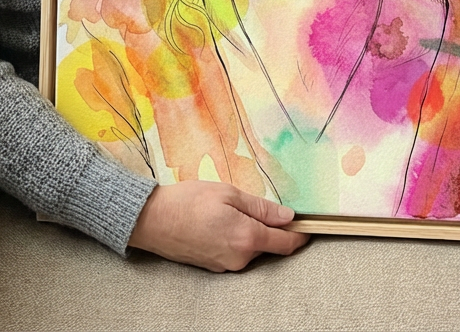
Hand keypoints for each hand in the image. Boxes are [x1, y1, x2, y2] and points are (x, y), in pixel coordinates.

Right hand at [128, 181, 309, 271]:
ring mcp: (227, 265)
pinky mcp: (214, 266)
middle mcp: (241, 258)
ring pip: (250, 247)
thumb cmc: (189, 201)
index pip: (286, 243)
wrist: (152, 220)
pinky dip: (233, 237)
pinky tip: (216, 221)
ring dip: (247, 230)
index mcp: (248, 238)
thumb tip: (288, 216)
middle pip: (268, 244)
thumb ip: (261, 207)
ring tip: (226, 208)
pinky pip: (234, 251)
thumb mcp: (228, 193)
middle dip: (267, 226)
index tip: (307, 223)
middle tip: (249, 202)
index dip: (300, 233)